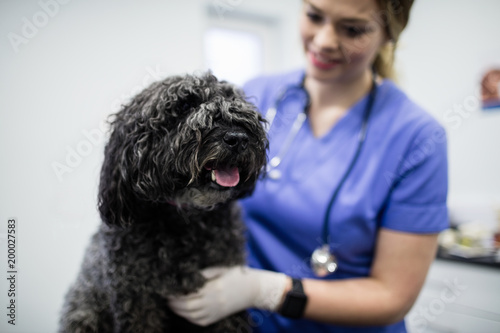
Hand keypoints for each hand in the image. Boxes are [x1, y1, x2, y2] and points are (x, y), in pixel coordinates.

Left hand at [167, 266, 287, 325]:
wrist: (254, 289)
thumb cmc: (237, 274)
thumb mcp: (220, 269)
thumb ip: (204, 273)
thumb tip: (186, 275)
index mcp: (214, 287)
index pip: (189, 293)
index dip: (176, 293)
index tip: (168, 288)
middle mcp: (214, 301)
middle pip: (187, 306)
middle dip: (174, 303)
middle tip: (167, 297)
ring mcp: (216, 311)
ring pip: (192, 315)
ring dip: (179, 311)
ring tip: (172, 304)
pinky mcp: (217, 317)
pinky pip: (200, 321)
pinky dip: (189, 317)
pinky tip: (184, 311)